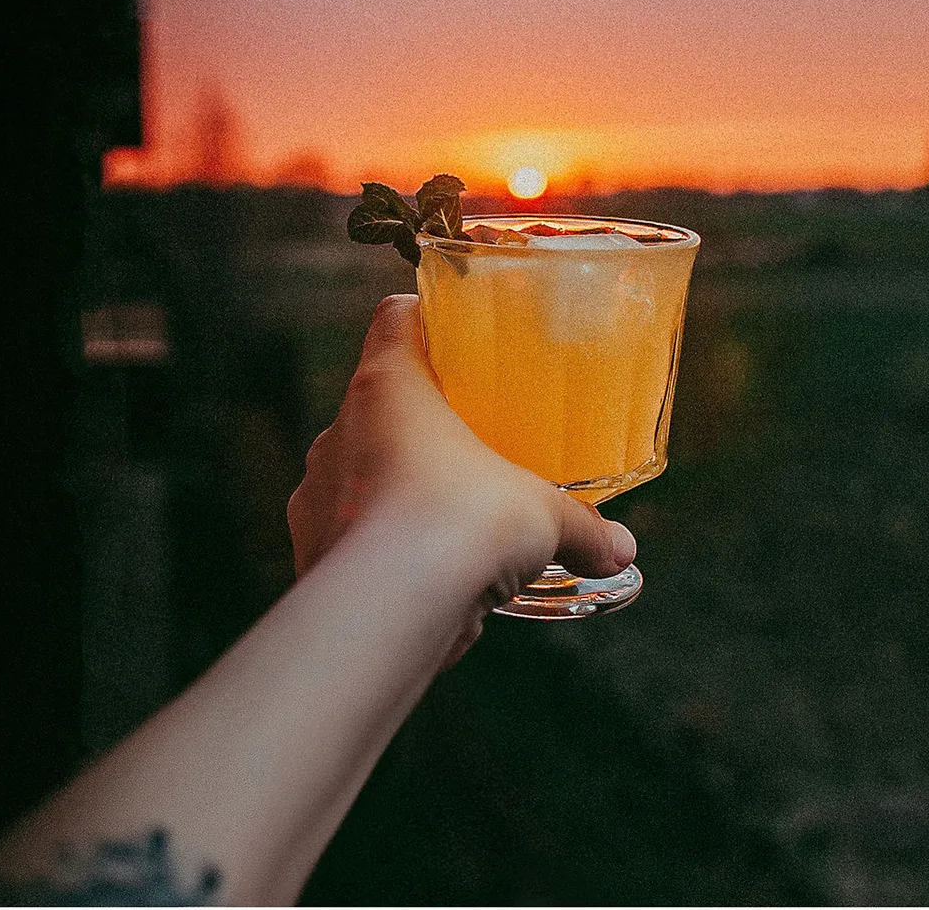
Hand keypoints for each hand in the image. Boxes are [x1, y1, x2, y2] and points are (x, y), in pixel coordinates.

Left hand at [288, 295, 635, 662]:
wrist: (389, 611)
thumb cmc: (463, 525)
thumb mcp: (541, 517)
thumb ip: (581, 526)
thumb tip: (620, 547)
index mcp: (389, 388)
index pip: (395, 319)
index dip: (425, 318)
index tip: (456, 335)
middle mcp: (340, 430)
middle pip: (379, 401)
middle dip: (423, 420)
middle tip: (472, 439)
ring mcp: (315, 492)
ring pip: (358, 470)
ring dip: (396, 485)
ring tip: (446, 517)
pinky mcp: (309, 550)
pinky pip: (346, 534)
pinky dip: (378, 546)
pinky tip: (416, 572)